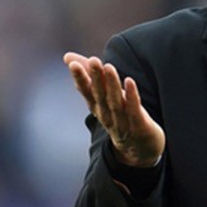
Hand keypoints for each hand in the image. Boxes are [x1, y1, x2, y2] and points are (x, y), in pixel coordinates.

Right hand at [64, 52, 165, 167]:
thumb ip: (89, 77)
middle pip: (100, 95)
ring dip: (112, 85)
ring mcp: (123, 123)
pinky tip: (129, 81)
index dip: (80, 78)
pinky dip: (132, 97)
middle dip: (95, 78)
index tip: (72, 63)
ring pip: (116, 102)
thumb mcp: (104, 98)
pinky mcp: (139, 127)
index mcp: (98, 108)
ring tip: (108, 67)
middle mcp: (108, 116)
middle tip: (92, 60)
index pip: (87, 92)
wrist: (139, 151)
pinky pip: (135, 111)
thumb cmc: (120, 118)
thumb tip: (67, 56)